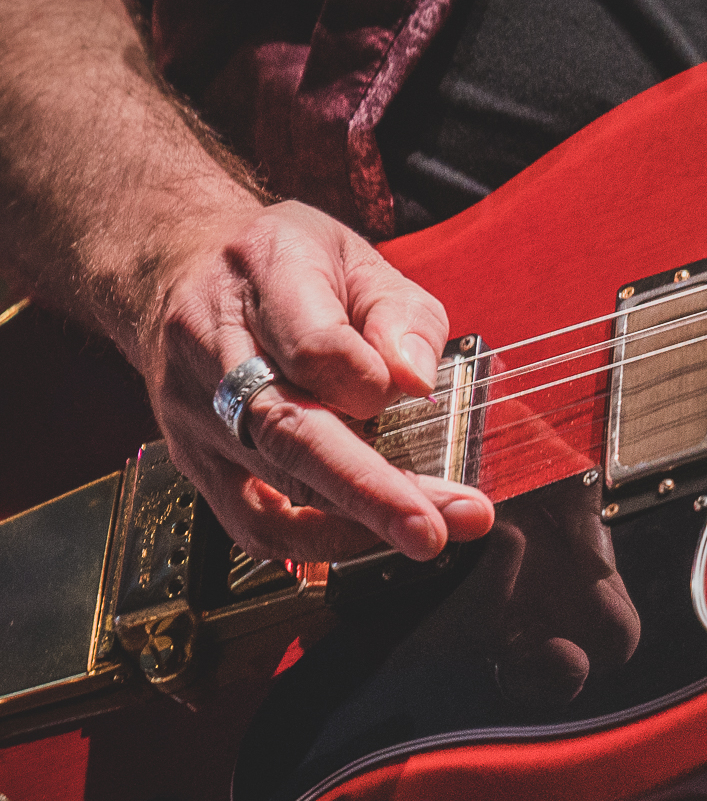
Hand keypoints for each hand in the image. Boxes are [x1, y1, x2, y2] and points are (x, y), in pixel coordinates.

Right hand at [135, 200, 495, 562]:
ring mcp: (197, 411)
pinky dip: (315, 542)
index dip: (372, 382)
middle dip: (371, 490)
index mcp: (264, 275)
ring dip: (358, 523)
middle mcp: (214, 346)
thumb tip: (415, 379)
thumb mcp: (356, 257)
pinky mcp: (196, 460)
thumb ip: (399, 315)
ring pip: (275, 486)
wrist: (178, 267)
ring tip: (425, 533)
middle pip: (290, 433)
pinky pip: (252, 523)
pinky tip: (368, 538)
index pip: (313, 348)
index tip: (418, 390)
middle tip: (435, 526)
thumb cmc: (283, 265)